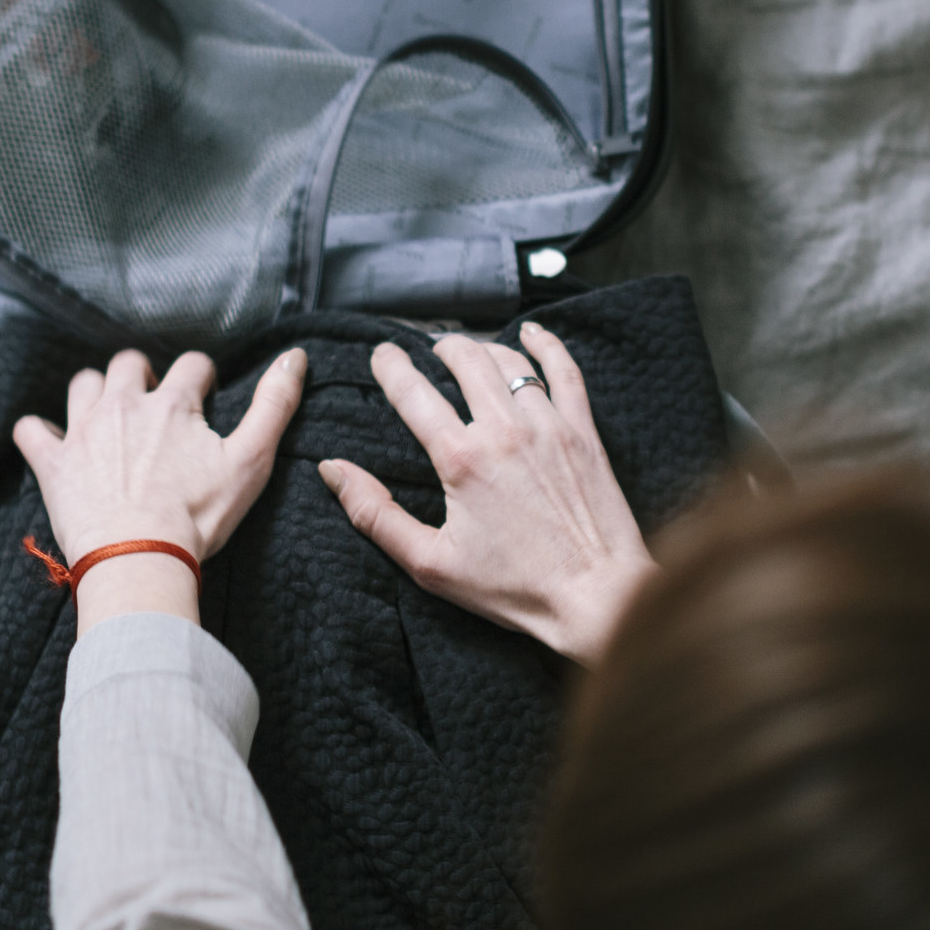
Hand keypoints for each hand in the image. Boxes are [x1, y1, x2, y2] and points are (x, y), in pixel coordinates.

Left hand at [12, 347, 307, 628]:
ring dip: (95, 392)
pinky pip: (31, 431)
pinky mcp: (54, 463)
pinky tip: (49, 440)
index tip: (204, 396)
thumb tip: (295, 357)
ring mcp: (84, 431)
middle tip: (153, 405)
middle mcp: (124, 405)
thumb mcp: (251, 461)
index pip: (192, 365)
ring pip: (83, 385)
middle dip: (143, 376)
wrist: (141, 557)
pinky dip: (38, 432)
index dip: (201, 378)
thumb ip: (275, 405)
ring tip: (108, 415)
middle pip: (129, 364)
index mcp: (174, 404)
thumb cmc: (198, 517)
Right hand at [318, 324, 654, 665]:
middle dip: (440, 347)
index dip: (391, 367)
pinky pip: (565, 371)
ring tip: (468, 350)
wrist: (596, 597)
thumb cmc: (514, 588)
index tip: (382, 354)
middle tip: (428, 349)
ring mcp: (549, 426)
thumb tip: (333, 471)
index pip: (414, 393)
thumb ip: (375, 515)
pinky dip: (547, 345)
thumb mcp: (430, 563)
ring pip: (510, 362)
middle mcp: (504, 432)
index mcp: (461, 460)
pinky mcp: (584, 433)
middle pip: (464, 362)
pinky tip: (532, 333)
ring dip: (483, 347)